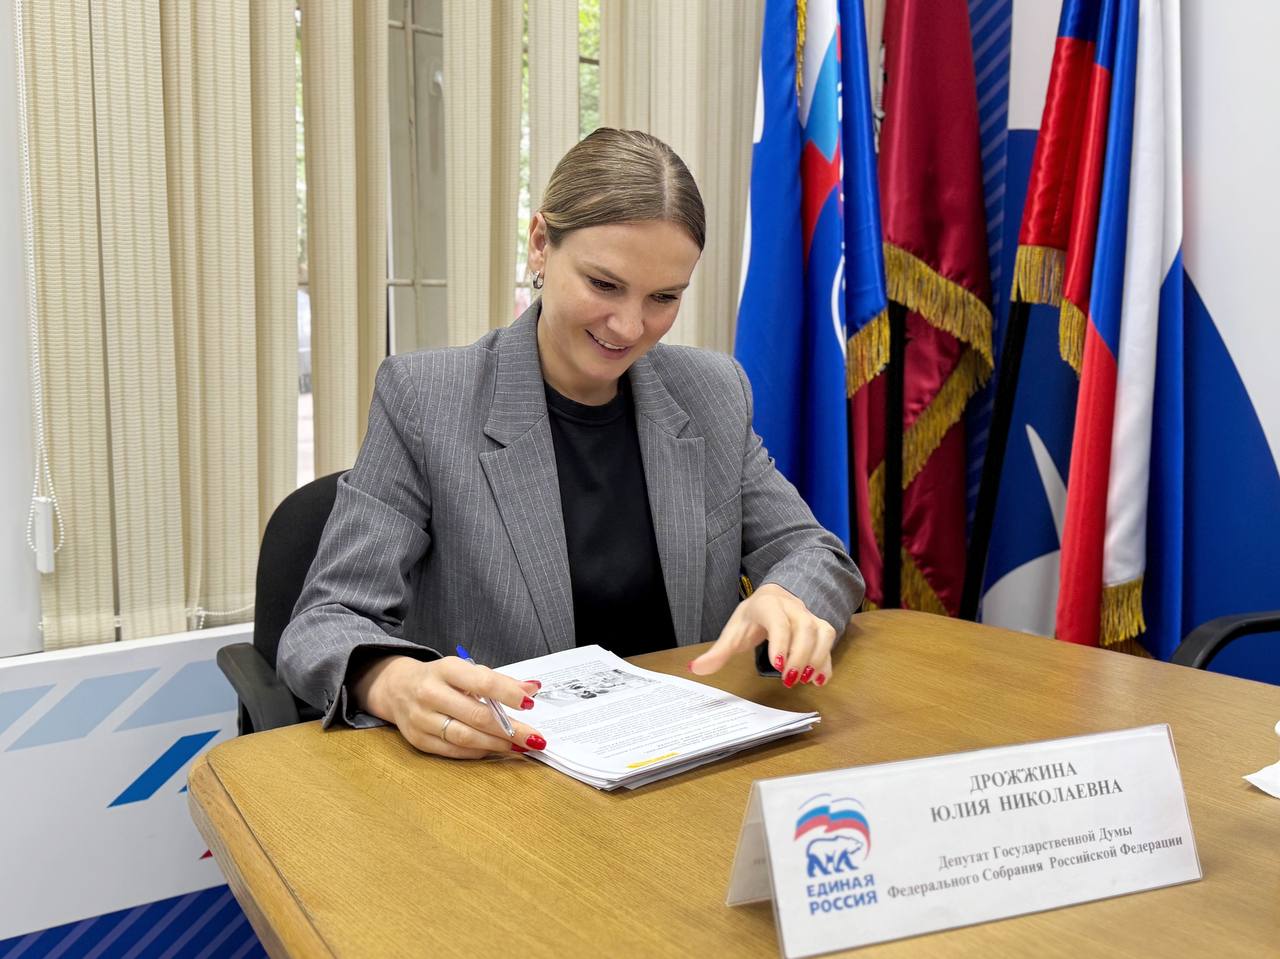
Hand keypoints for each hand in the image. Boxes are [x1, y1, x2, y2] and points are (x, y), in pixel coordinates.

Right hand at [355, 654, 547, 757]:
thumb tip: (532, 689)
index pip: (482, 682)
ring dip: (497, 744)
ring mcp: (422, 719)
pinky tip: (496, 750)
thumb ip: (497, 680)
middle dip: (510, 729)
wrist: (396, 688)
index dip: (508, 694)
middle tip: (534, 738)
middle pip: (476, 715)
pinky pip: (454, 751)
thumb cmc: (440, 678)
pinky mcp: (418, 740)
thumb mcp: (465, 670)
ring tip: (520, 747)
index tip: (530, 703)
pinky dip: (478, 752)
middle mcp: (430, 694)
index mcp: (446, 670)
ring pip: (465, 737)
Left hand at [688, 583, 836, 686]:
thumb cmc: (752, 617)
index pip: (778, 621)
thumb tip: (694, 669)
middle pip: (805, 627)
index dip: (780, 642)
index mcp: (767, 605)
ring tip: (804, 680)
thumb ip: (717, 652)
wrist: (773, 598)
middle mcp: (792, 607)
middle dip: (800, 655)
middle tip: (788, 680)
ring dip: (817, 658)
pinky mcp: (820, 627)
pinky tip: (818, 680)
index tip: (776, 666)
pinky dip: (826, 661)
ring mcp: (809, 616)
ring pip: (822, 632)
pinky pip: (829, 641)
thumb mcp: (733, 631)